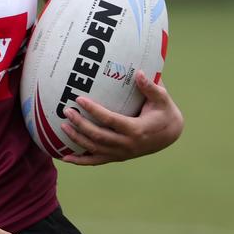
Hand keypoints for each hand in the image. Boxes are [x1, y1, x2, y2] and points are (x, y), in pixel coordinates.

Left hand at [60, 70, 183, 165]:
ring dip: (77, 139)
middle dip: (80, 124)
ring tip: (62, 127)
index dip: (94, 111)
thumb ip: (151, 87)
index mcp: (136, 130)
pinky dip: (81, 161)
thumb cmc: (164, 111)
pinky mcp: (118, 157)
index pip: (110, 120)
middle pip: (98, 136)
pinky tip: (66, 157)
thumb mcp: (162, 98)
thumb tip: (139, 72)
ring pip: (95, 149)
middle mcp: (127, 145)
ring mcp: (122, 154)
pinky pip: (97, 161)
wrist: (171, 134)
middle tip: (66, 111)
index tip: (79, 99)